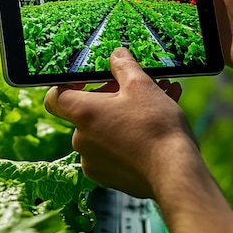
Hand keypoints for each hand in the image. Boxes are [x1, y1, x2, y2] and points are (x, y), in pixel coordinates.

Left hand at [44, 47, 196, 198]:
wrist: (177, 175)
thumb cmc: (155, 128)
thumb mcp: (140, 85)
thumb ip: (123, 66)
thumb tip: (116, 55)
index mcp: (81, 114)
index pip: (55, 96)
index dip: (69, 85)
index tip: (88, 80)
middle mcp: (81, 140)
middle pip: (86, 111)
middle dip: (111, 96)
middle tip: (136, 88)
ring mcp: (94, 161)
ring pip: (105, 129)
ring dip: (125, 114)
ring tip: (157, 102)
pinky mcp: (110, 177)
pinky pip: (114, 149)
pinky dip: (129, 136)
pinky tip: (155, 126)